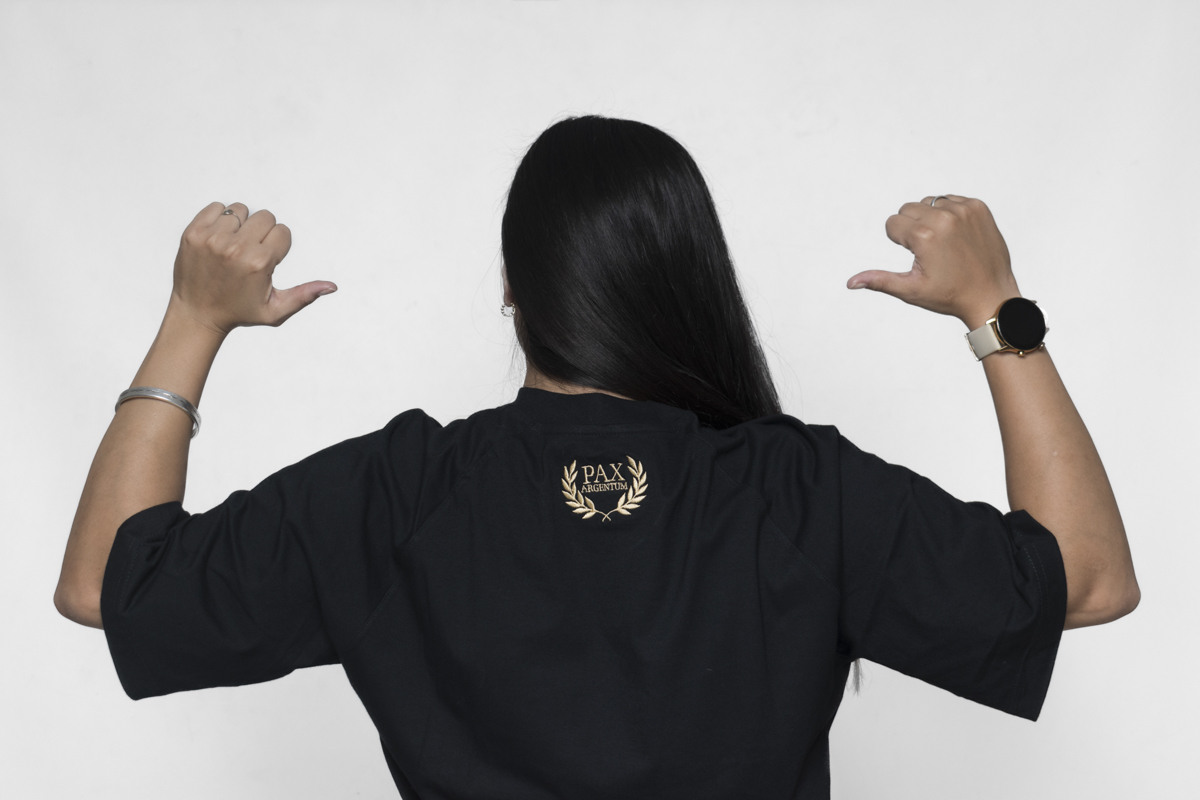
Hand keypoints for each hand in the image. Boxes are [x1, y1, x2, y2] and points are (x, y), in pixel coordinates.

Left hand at [170, 202, 336, 333]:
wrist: (196, 315)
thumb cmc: (239, 313)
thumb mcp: (275, 310)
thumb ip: (304, 296)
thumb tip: (332, 287)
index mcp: (260, 263)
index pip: (283, 232)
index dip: (278, 247)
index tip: (265, 263)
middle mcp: (236, 248)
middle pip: (265, 217)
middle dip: (262, 233)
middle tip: (250, 254)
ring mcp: (212, 239)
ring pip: (241, 210)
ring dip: (241, 225)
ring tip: (232, 247)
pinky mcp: (193, 233)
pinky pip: (217, 208)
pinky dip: (221, 219)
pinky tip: (218, 240)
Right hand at [846, 195, 1019, 329]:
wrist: (991, 295)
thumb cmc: (950, 296)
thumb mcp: (911, 290)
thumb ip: (879, 280)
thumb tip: (850, 283)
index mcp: (924, 236)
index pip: (892, 223)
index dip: (900, 242)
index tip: (919, 257)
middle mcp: (944, 218)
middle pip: (908, 208)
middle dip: (912, 227)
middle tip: (931, 251)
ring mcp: (964, 210)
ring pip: (928, 202)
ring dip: (930, 218)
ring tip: (944, 243)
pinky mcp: (978, 207)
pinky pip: (951, 199)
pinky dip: (949, 214)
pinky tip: (958, 236)